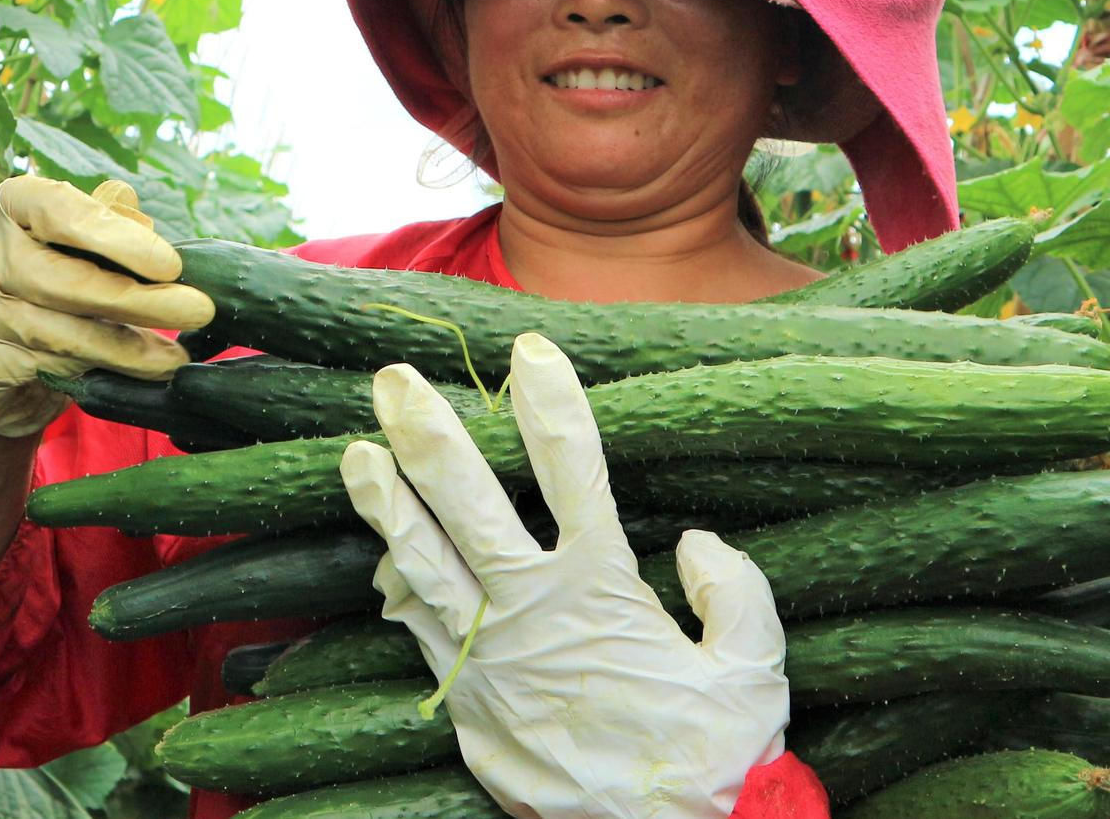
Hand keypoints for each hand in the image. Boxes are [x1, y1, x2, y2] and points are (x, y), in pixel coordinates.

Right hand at [0, 174, 212, 436]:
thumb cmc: (39, 265)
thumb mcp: (60, 230)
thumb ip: (102, 217)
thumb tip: (139, 216)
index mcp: (10, 206)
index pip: (59, 209)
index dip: (116, 237)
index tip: (170, 263)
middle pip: (67, 280)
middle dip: (138, 300)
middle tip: (199, 310)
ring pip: (65, 335)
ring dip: (130, 349)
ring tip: (177, 356)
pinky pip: (54, 369)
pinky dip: (104, 372)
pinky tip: (145, 372)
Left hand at [339, 333, 789, 818]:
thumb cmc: (713, 760)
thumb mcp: (754, 671)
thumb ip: (737, 593)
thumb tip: (697, 541)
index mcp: (604, 590)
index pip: (577, 470)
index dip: (551, 402)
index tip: (530, 348)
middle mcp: (533, 611)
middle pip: (468, 501)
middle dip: (430, 433)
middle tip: (395, 380)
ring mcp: (489, 655)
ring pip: (421, 560)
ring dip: (386, 501)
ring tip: (355, 451)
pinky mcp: (464, 699)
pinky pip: (418, 625)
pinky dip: (396, 579)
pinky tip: (380, 548)